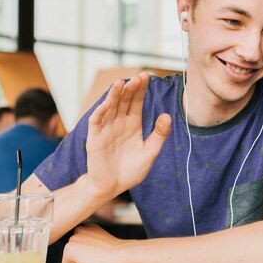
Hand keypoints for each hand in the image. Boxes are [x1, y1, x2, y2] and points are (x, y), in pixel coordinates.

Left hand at [62, 224, 128, 262]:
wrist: (120, 256)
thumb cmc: (116, 254)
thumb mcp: (103, 243)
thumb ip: (92, 242)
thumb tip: (85, 252)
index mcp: (89, 227)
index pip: (80, 247)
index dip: (90, 254)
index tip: (101, 252)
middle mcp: (79, 229)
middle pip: (73, 253)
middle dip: (83, 258)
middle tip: (98, 255)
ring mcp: (73, 238)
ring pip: (69, 260)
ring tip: (95, 258)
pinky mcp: (69, 248)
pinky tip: (90, 261)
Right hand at [85, 72, 171, 199]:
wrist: (112, 187)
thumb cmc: (131, 170)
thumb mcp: (150, 152)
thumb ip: (159, 135)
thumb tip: (168, 116)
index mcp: (132, 124)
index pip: (136, 102)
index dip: (141, 89)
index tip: (148, 75)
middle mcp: (119, 123)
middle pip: (124, 101)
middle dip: (131, 88)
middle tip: (140, 76)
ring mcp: (106, 129)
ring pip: (110, 107)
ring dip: (115, 95)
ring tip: (122, 82)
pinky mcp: (95, 138)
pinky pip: (96, 121)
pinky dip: (101, 111)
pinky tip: (108, 103)